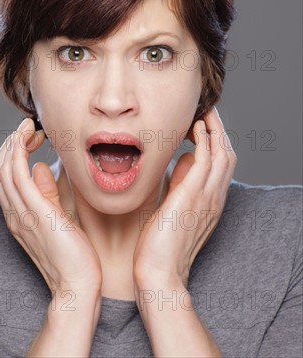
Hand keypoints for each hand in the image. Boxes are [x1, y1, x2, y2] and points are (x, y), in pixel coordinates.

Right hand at [0, 118, 102, 296]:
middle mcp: (14, 214)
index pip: (3, 177)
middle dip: (10, 143)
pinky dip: (18, 153)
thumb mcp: (58, 217)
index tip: (31, 138)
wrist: (77, 285)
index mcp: (19, 216)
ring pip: (3, 169)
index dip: (12, 152)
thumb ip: (47, 193)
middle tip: (30, 129)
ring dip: (13, 142)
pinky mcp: (36, 213)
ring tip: (28, 128)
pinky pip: (18, 176)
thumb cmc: (74, 254)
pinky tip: (29, 139)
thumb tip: (41, 167)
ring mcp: (22, 214)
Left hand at [133, 106, 236, 288]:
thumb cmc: (159, 245)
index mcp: (210, 202)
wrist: (158, 273)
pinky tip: (196, 128)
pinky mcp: (192, 196)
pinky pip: (206, 161)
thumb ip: (180, 185)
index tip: (204, 125)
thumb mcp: (174, 209)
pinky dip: (204, 141)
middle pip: (227, 154)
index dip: (216, 142)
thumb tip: (178, 161)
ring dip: (215, 129)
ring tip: (204, 112)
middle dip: (220, 130)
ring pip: (222, 154)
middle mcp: (214, 198)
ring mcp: (206, 197)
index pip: (222, 164)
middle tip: (208, 111)